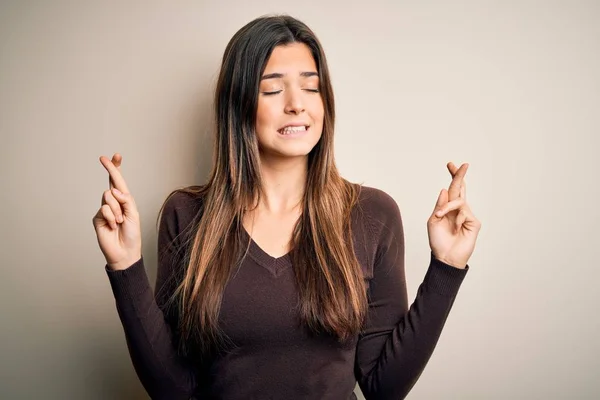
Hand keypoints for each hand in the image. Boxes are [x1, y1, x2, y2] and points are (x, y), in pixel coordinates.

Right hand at [92, 153, 141, 270]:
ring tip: (120, 222)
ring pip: (108, 196)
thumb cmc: (132, 234)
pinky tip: (113, 226)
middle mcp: (114, 203)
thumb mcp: (133, 214)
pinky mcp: (97, 218)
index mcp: (124, 200)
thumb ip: (126, 200)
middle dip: (110, 169)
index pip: (120, 182)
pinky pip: (104, 209)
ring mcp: (105, 210)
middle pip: (111, 182)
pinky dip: (112, 217)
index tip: (115, 155)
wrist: (124, 252)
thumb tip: (114, 189)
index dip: (117, 169)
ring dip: (117, 209)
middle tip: (103, 158)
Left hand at [427, 162, 481, 268]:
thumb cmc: (438, 241)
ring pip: (459, 200)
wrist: (445, 257)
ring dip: (447, 206)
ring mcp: (467, 215)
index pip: (451, 190)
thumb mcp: (433, 221)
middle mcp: (459, 210)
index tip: (450, 164)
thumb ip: (439, 206)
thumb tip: (444, 190)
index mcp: (448, 208)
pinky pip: (464, 212)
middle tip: (463, 164)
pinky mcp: (474, 222)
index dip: (452, 177)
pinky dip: (455, 217)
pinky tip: (454, 227)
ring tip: (440, 216)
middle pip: (460, 188)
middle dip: (460, 176)